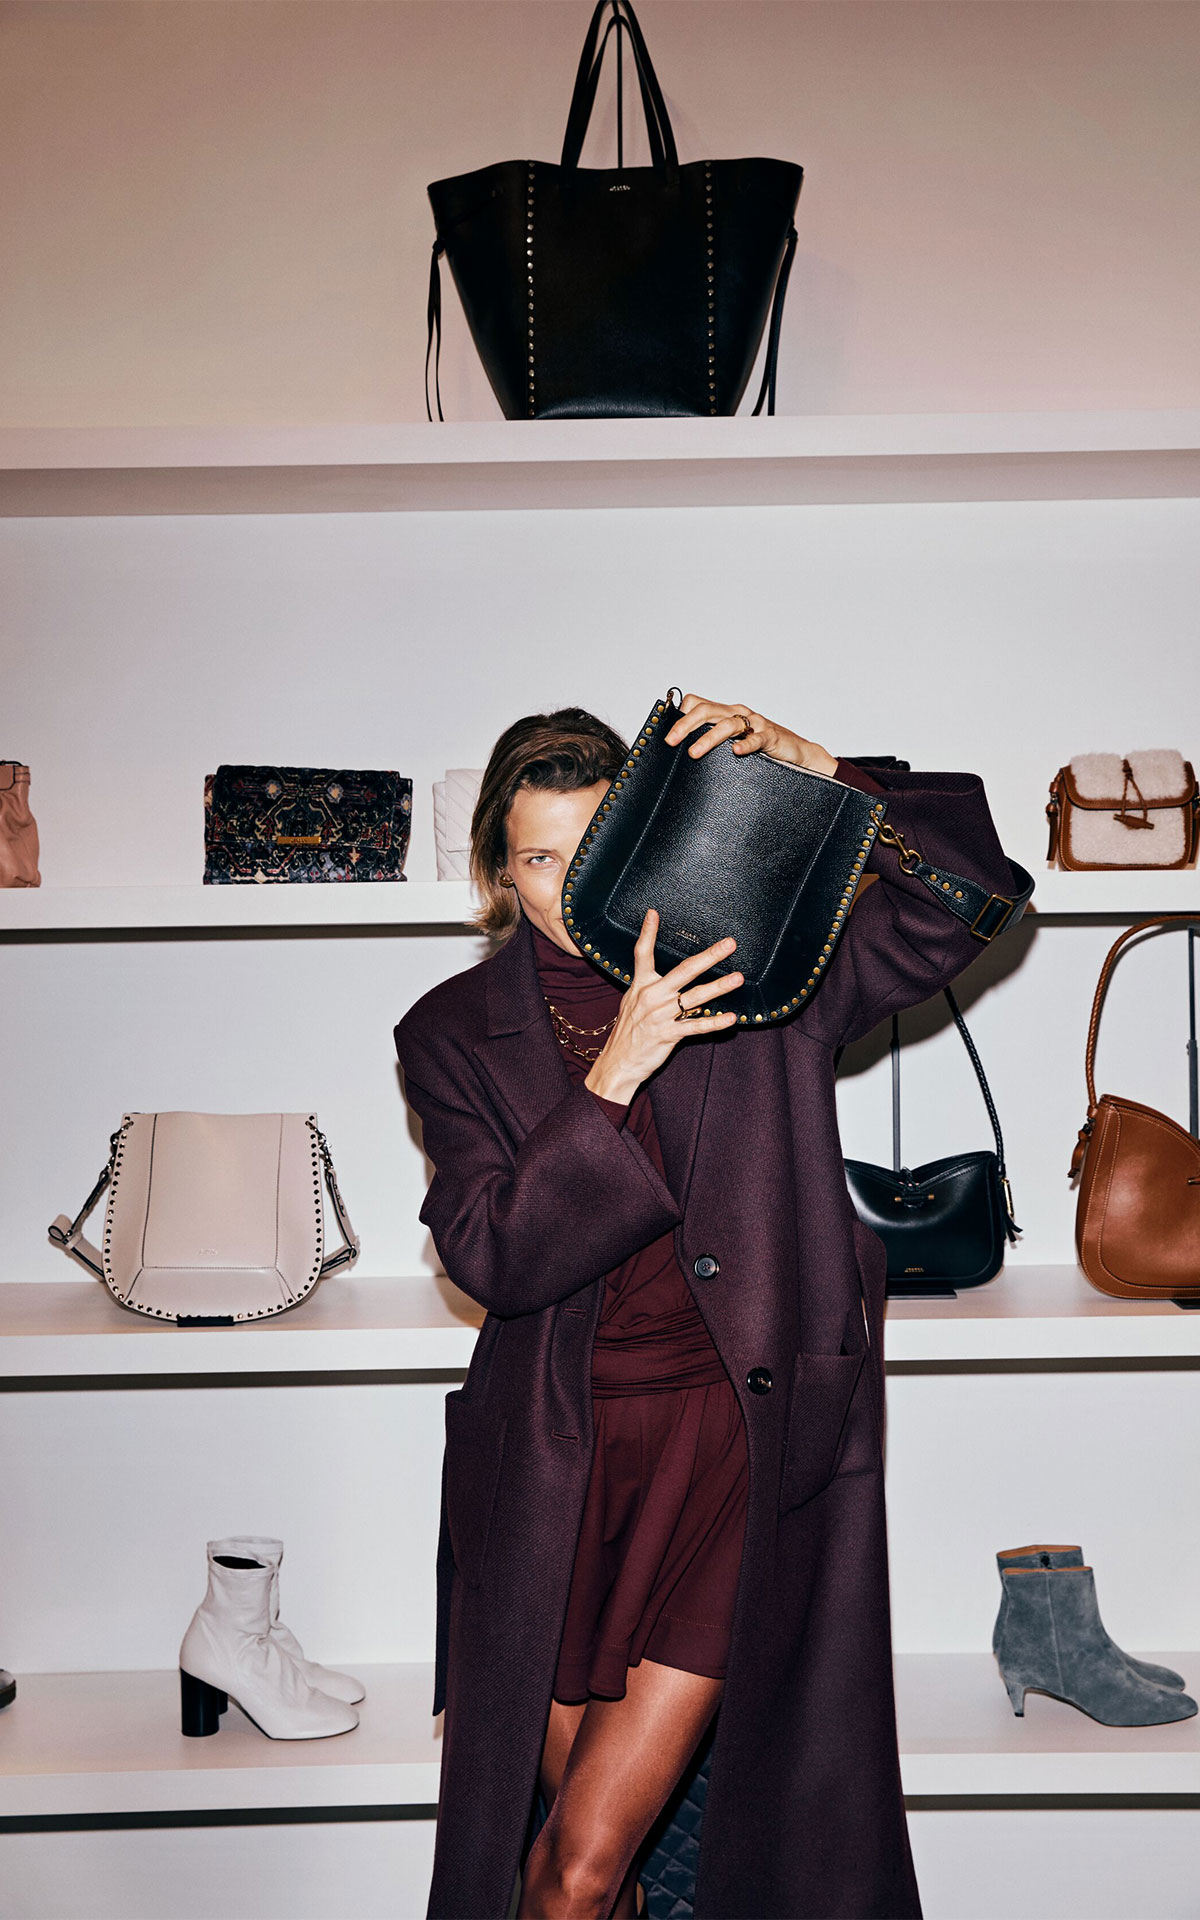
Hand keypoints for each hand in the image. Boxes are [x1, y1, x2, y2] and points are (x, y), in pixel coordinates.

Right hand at [585, 910, 742, 1104]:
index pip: (642, 953)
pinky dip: (714, 1023)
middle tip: (729, 944)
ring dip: (719, 987)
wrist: (618, 1062)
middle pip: (684, 971)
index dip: (648, 933)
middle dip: (709, 956)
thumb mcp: (631, 1001)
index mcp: (641, 985)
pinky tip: (730, 1018)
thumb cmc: (628, 1031)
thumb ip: (647, 985)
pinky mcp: (667, 1035)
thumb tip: (664, 974)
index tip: (654, 913)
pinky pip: (695, 1027)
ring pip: (695, 997)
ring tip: (738, 978)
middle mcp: (651, 996)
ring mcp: (660, 1016)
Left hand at [664, 693, 837, 777]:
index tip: (666, 733)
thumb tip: (683, 750)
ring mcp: (755, 723)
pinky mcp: (771, 736)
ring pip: (728, 724)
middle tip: (672, 742)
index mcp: (726, 713)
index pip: (698, 704)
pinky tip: (736, 752)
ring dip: (709, 737)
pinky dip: (746, 744)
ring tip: (694, 752)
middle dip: (686, 725)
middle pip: (707, 711)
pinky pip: (757, 739)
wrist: (796, 752)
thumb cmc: (761, 748)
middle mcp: (738, 714)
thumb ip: (713, 740)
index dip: (681, 715)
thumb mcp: (732, 742)